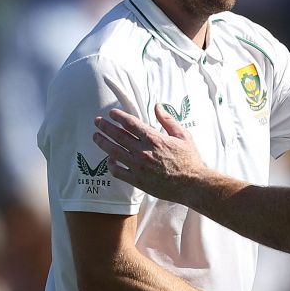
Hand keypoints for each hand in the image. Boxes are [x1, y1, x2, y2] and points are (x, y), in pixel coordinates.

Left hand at [94, 105, 208, 201]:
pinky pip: (118, 171)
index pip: (130, 123)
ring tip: (96, 136)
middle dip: (105, 126)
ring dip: (102, 142)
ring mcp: (138, 166)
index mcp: (154, 138)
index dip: (118, 116)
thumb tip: (158, 106)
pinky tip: (109, 159)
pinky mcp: (137, 180)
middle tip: (97, 121)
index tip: (111, 113)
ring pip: (113, 151)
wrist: (193, 185)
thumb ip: (168, 120)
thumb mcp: (183, 136)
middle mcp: (143, 151)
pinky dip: (110, 164)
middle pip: (117, 135)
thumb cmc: (190, 160)